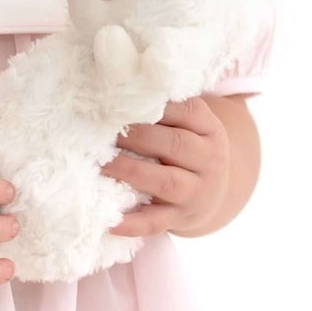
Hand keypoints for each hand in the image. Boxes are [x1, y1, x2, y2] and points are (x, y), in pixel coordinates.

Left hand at [103, 96, 229, 236]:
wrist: (211, 193)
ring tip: (100, 163)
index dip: (154, 106)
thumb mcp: (186, 124)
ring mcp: (197, 192)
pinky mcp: (180, 218)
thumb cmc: (184, 147)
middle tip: (101, 129)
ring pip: (167, 182)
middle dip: (136, 136)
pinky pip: (157, 223)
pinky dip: (133, 224)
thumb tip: (116, 87)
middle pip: (175, 144)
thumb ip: (164, 107)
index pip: (187, 111)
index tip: (118, 100)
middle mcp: (210, 160)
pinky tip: (110, 221)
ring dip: (131, 171)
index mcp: (209, 130)